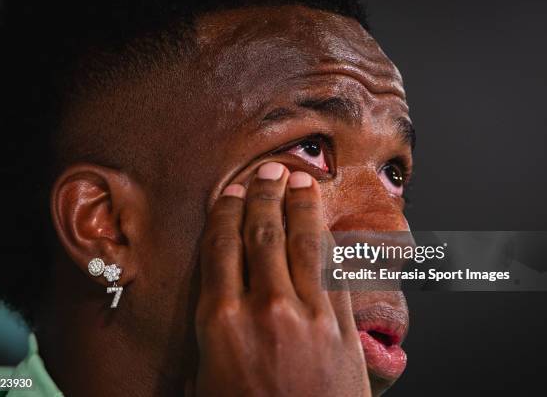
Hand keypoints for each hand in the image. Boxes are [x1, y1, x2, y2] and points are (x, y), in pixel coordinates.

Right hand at [194, 162, 369, 396]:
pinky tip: (327, 227)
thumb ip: (210, 337)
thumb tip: (215, 305)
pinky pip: (335, 273)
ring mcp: (307, 315)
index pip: (222, 248)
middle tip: (268, 171)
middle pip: (262, 235)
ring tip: (301, 180)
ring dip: (301, 207)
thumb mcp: (204, 384)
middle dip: (265, 196)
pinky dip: (330, 244)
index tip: (233, 190)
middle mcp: (263, 308)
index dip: (228, 213)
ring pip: (303, 244)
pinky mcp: (342, 330)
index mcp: (221, 321)